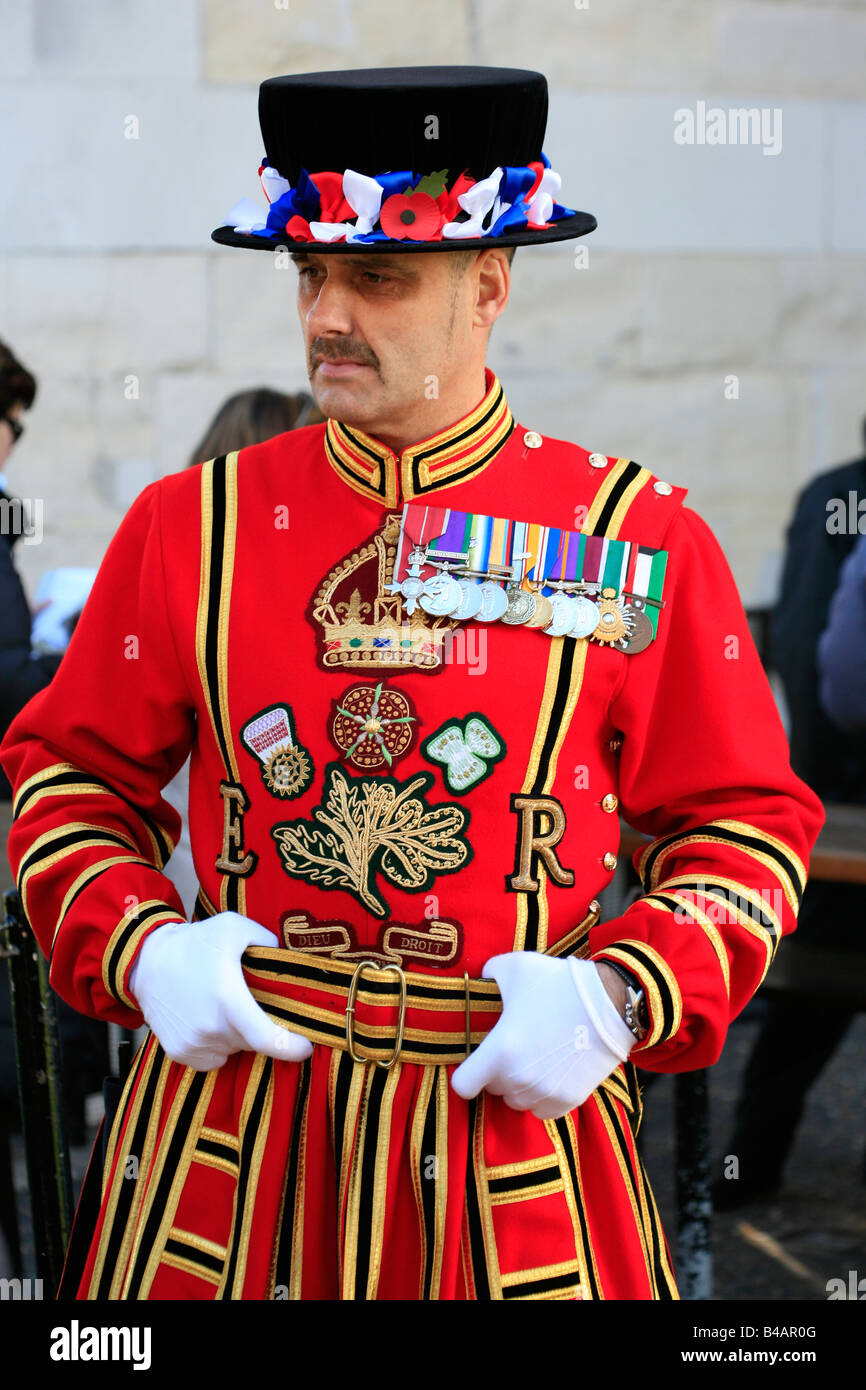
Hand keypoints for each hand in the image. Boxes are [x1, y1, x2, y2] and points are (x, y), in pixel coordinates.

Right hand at [128, 911, 313, 1070]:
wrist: (145, 961)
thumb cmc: (193, 942)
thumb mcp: (234, 927)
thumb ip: (266, 940)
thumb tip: (285, 959)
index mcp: (228, 1001)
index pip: (268, 1040)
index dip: (292, 1048)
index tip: (306, 1046)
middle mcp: (212, 1030)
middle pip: (254, 1041)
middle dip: (261, 1026)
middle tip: (252, 1001)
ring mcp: (194, 1045)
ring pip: (234, 1049)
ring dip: (238, 1034)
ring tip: (223, 1005)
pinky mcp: (180, 1053)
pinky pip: (214, 1057)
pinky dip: (218, 1043)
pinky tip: (208, 1019)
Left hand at [450, 952, 634, 1119]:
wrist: (610, 1002)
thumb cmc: (558, 983)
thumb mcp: (514, 966)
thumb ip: (488, 976)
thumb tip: (480, 983)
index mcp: (499, 1051)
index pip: (462, 1085)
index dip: (464, 1073)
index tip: (474, 1061)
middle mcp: (518, 1079)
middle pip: (492, 1088)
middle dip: (496, 1071)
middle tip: (512, 1047)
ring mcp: (544, 1093)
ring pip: (516, 1100)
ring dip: (518, 1084)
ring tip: (533, 1057)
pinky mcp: (568, 1100)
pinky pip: (541, 1110)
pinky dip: (541, 1096)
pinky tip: (549, 1072)